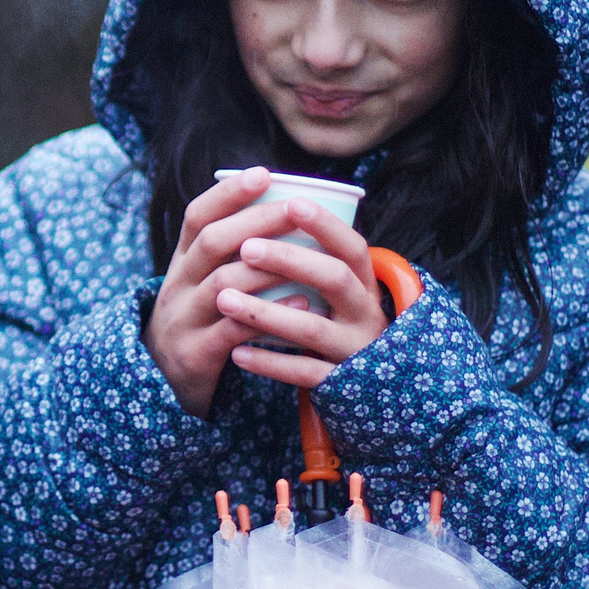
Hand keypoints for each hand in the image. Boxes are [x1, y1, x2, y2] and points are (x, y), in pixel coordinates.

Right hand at [144, 167, 310, 415]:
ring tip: (304, 253)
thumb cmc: (196, 323)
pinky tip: (301, 303)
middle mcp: (177, 286)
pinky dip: (268, 314)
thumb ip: (227, 255)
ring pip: (223, 284)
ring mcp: (183, 320)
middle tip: (294, 208)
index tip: (263, 174)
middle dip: (256, 222)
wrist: (160, 385)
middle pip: (212, 243)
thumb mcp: (199, 284)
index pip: (196, 217)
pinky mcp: (195, 355)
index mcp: (180, 264)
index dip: (228, 194)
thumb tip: (279, 209)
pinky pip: (233, 330)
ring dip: (265, 267)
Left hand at [212, 201, 387, 390]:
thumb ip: (313, 257)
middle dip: (290, 260)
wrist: (364, 385)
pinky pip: (303, 372)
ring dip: (266, 313)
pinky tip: (237, 353)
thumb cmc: (334, 320)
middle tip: (246, 248)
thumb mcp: (336, 289)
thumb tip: (271, 203)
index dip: (326, 224)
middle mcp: (365, 312)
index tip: (292, 203)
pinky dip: (269, 363)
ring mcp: (354, 349)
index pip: (352, 246)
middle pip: (334, 279)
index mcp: (364, 282)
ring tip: (224, 299)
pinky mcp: (338, 384)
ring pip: (312, 329)